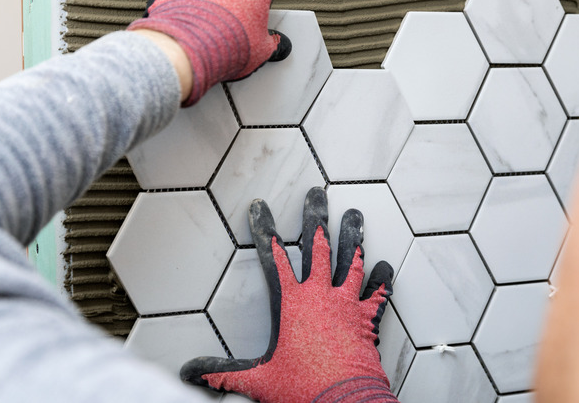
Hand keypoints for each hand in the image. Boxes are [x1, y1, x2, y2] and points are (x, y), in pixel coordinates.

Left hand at [128, 0, 291, 105]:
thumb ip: (270, 41)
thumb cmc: (227, 43)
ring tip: (210, 27)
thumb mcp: (262, 50)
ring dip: (211, 0)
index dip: (260, 7)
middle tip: (232, 25)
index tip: (255, 21)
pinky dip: (188, 4)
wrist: (189, 47)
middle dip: (234, 1)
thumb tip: (271, 44)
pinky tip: (191, 24)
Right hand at [181, 188, 397, 402]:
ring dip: (352, 236)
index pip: (273, 256)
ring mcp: (346, 303)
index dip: (265, 229)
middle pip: (318, 247)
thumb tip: (192, 374)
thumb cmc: (303, 387)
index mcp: (291, 302)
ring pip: (351, 260)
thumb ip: (225, 372)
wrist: (343, 401)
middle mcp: (320, 294)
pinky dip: (381, 279)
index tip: (260, 207)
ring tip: (354, 214)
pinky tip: (385, 265)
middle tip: (317, 196)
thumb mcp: (258, 379)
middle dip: (316, 218)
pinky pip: (377, 293)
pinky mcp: (366, 318)